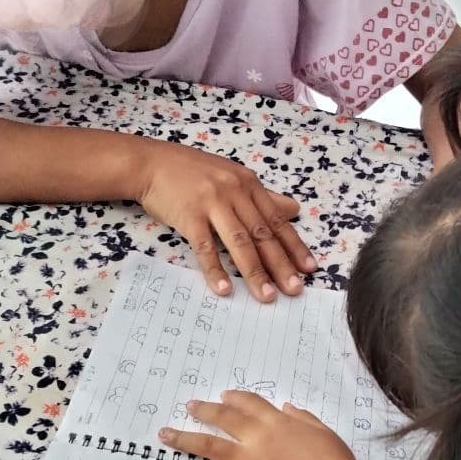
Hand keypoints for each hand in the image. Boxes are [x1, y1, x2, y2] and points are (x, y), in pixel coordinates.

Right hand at [138, 143, 315, 302]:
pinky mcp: (189, 216)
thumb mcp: (233, 176)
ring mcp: (212, 204)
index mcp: (248, 184)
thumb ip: (263, 196)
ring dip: (254, 272)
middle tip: (295, 290)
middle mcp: (234, 193)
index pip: (276, 220)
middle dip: (280, 264)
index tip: (309, 269)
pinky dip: (215, 269)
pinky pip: (205, 247)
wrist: (151, 163)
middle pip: (262, 234)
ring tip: (266, 296)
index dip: (294, 245)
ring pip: (239, 242)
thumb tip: (294, 210)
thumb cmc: (192, 171)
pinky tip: (224, 289)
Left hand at [159, 391, 371, 459]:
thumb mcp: (324, 432)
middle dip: (205, 410)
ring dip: (185, 438)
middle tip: (189, 405)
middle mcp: (258, 438)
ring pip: (210, 446)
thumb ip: (304, 418)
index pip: (251, 404)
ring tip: (165, 434)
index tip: (224, 396)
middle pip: (225, 418)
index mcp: (278, 423)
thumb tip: (288, 408)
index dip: (235, 398)